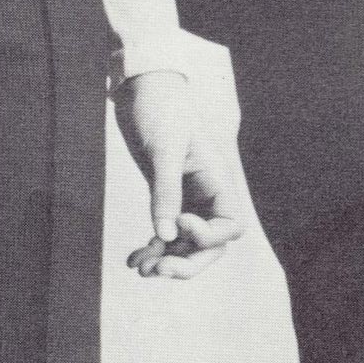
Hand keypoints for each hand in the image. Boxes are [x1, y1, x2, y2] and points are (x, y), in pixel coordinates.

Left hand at [111, 68, 243, 279]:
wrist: (143, 91)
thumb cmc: (161, 110)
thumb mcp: (164, 150)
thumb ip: (165, 191)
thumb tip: (166, 234)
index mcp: (218, 180)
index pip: (230, 226)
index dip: (208, 236)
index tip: (178, 223)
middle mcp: (208, 195)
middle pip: (211, 245)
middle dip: (187, 262)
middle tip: (157, 271)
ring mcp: (188, 200)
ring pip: (187, 246)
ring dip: (166, 261)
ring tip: (140, 269)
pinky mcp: (167, 200)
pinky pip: (166, 235)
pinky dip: (152, 249)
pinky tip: (133, 258)